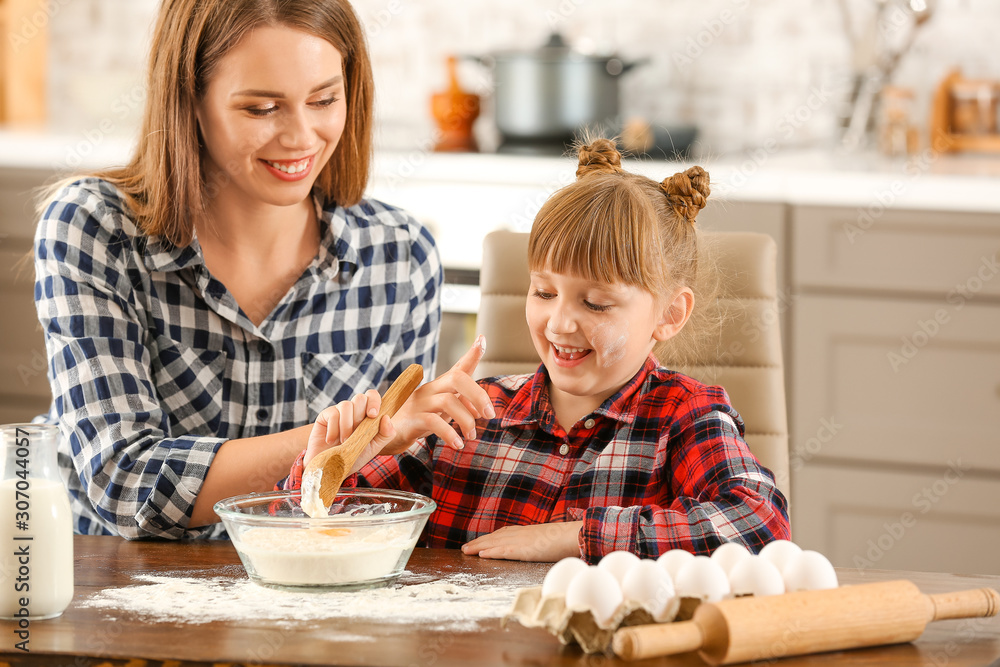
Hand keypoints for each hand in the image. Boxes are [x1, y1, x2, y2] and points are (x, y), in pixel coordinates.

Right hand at [305, 391, 396, 474]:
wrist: (331, 469)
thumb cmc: (354, 457)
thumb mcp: (374, 448)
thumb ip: (385, 434)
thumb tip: (387, 417)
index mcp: (367, 414)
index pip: (372, 396)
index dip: (374, 401)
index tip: (373, 415)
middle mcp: (354, 410)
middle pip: (360, 398)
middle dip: (359, 417)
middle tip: (355, 434)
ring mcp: (339, 412)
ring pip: (346, 405)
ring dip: (347, 426)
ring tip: (344, 441)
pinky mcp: (325, 416)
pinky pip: (332, 414)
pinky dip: (334, 430)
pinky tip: (331, 441)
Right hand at [383, 335, 494, 453]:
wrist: (384, 435)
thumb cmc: (418, 420)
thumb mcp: (442, 412)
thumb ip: (462, 407)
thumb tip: (482, 411)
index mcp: (439, 386)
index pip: (458, 367)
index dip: (471, 354)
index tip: (482, 339)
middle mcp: (430, 389)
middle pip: (457, 377)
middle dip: (478, 395)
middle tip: (490, 415)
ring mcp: (419, 402)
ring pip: (448, 401)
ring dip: (466, 420)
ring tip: (471, 435)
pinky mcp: (411, 419)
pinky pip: (433, 422)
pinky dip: (449, 434)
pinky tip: (457, 444)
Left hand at [461, 521, 583, 561]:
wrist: (573, 535)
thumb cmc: (565, 539)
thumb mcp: (548, 541)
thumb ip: (540, 544)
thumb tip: (540, 549)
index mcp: (526, 532)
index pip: (503, 533)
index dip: (490, 538)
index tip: (479, 542)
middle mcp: (520, 533)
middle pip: (495, 537)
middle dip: (479, 542)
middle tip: (465, 548)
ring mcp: (521, 540)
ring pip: (495, 543)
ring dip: (479, 546)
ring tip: (466, 551)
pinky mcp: (523, 549)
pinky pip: (503, 550)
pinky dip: (491, 552)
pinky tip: (481, 555)